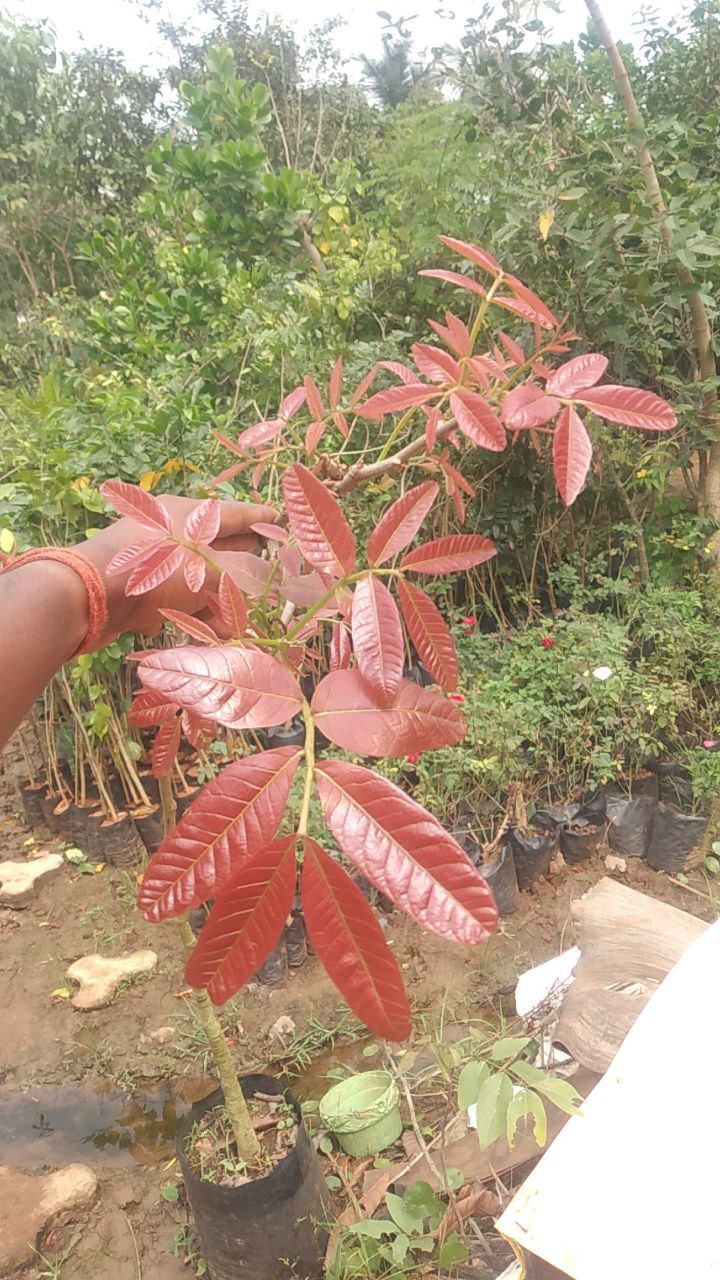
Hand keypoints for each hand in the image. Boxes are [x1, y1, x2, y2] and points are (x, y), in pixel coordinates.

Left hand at [76, 495, 276, 647]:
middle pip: (217, 547)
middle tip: (273, 572)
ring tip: (247, 619)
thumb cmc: (154, 573)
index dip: (260, 518)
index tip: (280, 519)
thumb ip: (243, 576)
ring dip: (221, 600)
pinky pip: (175, 601)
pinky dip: (195, 615)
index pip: (234, 513)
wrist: (87, 598)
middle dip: (245, 563)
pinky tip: (214, 635)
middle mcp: (171, 534)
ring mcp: (153, 563)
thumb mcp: (209, 572)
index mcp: (188, 515)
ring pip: (197, 579)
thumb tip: (265, 584)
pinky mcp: (138, 591)